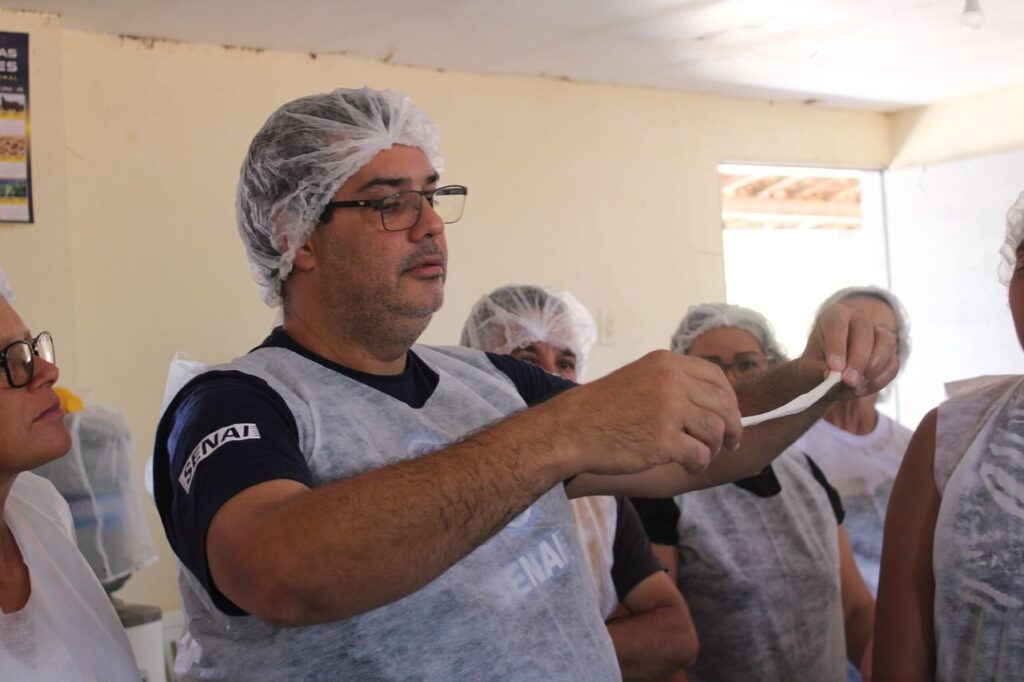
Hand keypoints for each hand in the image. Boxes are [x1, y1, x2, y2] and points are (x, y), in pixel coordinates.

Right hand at [545, 350, 741, 476]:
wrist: (571, 430)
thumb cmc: (602, 409)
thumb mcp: (639, 378)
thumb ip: (672, 383)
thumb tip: (713, 401)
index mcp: (666, 363)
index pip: (716, 377)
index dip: (729, 400)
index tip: (729, 417)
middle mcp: (671, 381)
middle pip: (723, 405)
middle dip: (731, 428)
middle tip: (728, 444)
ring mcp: (668, 410)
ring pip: (716, 430)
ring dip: (713, 448)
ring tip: (700, 456)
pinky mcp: (664, 440)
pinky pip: (700, 454)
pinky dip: (698, 464)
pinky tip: (687, 465)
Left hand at [799, 303, 898, 399]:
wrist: (829, 374)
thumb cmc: (816, 366)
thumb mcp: (809, 370)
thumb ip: (818, 372)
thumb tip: (831, 376)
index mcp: (834, 315)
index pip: (837, 325)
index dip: (837, 346)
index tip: (835, 367)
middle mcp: (859, 318)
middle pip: (864, 332)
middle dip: (858, 359)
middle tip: (849, 381)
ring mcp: (878, 331)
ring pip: (886, 344)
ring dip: (873, 369)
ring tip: (855, 387)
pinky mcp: (890, 350)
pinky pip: (893, 363)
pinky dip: (880, 379)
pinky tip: (863, 389)